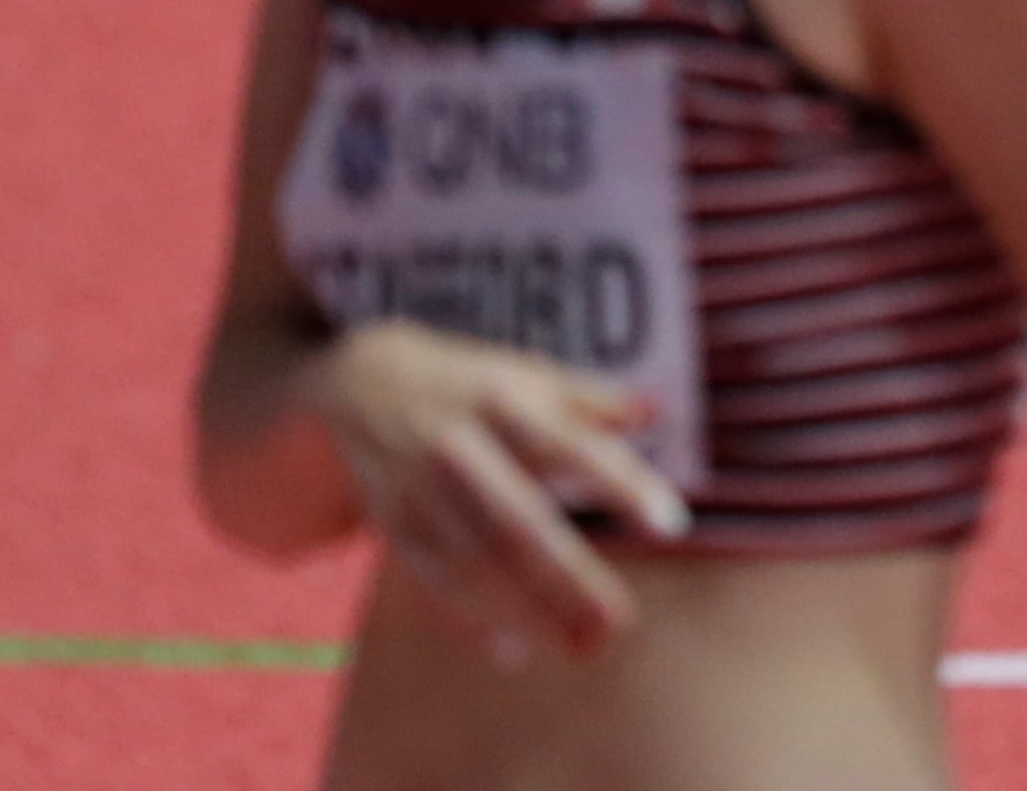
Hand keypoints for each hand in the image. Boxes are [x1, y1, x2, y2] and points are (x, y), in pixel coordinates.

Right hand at [302, 318, 688, 664]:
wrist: (355, 383)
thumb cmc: (467, 383)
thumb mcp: (525, 375)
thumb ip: (592, 399)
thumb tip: (660, 410)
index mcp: (502, 400)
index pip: (572, 446)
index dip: (621, 483)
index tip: (670, 524)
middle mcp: (458, 447)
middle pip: (518, 520)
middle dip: (568, 576)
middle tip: (618, 623)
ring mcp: (419, 491)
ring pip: (476, 561)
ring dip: (528, 609)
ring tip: (584, 645)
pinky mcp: (393, 527)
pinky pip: (433, 581)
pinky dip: (470, 619)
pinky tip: (515, 652)